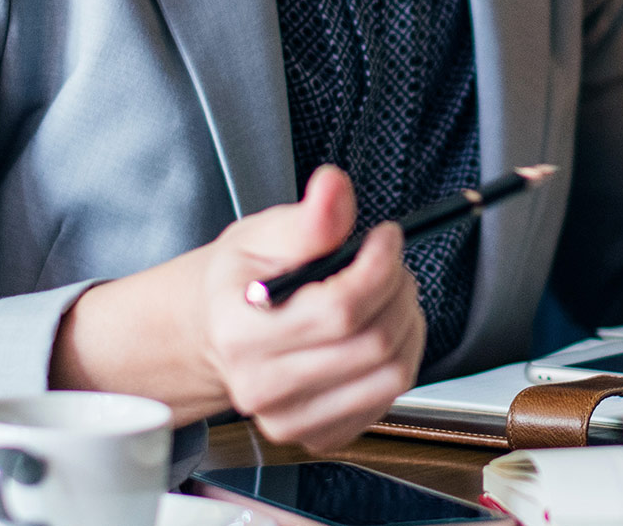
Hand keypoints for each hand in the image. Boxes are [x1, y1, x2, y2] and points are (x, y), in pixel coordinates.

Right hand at [52, 165, 425, 449]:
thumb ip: (308, 217)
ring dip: (407, 324)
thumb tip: (334, 186)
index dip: (380, 265)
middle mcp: (261, 386)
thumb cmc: (239, 283)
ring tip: (387, 295)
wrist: (214, 333)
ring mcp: (288, 419)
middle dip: (398, 289)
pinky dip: (399, 358)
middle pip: (373, 341)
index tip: (385, 237)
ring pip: (391, 373)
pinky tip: (377, 331)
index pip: (341, 308)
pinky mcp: (316, 436)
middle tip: (389, 264)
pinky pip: (388, 399)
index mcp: (241, 332)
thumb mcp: (262, 235)